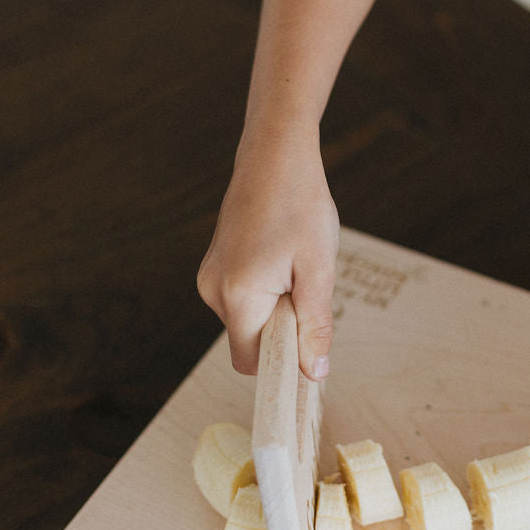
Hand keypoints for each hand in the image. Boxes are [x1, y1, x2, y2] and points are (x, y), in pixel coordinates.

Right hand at [197, 141, 339, 380]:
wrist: (275, 155)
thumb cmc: (300, 205)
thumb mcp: (319, 270)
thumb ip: (314, 326)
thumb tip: (313, 373)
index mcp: (237, 295)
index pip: (252, 362)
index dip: (282, 365)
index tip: (311, 352)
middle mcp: (213, 290)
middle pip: (251, 341)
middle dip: (283, 330)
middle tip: (308, 288)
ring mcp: (210, 275)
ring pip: (248, 319)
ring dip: (276, 308)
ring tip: (296, 265)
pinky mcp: (215, 265)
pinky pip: (243, 298)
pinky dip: (266, 292)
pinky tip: (283, 258)